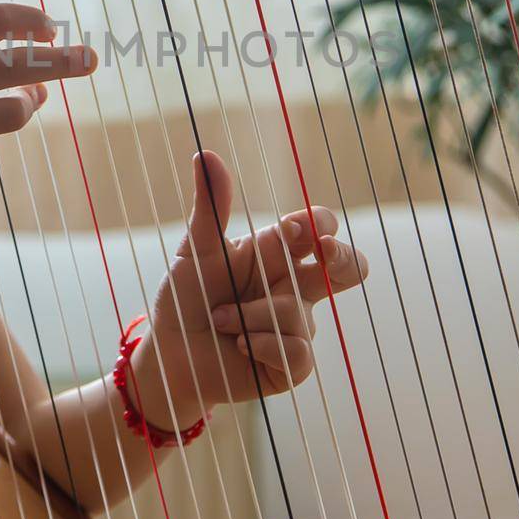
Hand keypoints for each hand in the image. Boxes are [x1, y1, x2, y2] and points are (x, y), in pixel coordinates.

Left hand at [126, 150, 368, 428]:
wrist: (169, 352)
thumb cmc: (186, 296)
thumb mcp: (194, 250)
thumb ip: (209, 207)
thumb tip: (205, 153)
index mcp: (278, 252)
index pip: (320, 227)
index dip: (320, 223)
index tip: (295, 227)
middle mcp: (294, 286)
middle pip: (350, 267)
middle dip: (343, 257)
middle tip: (323, 253)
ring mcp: (297, 325)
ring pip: (299, 313)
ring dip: (251, 315)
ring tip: (220, 320)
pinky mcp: (292, 364)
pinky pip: (297, 352)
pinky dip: (262, 345)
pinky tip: (239, 345)